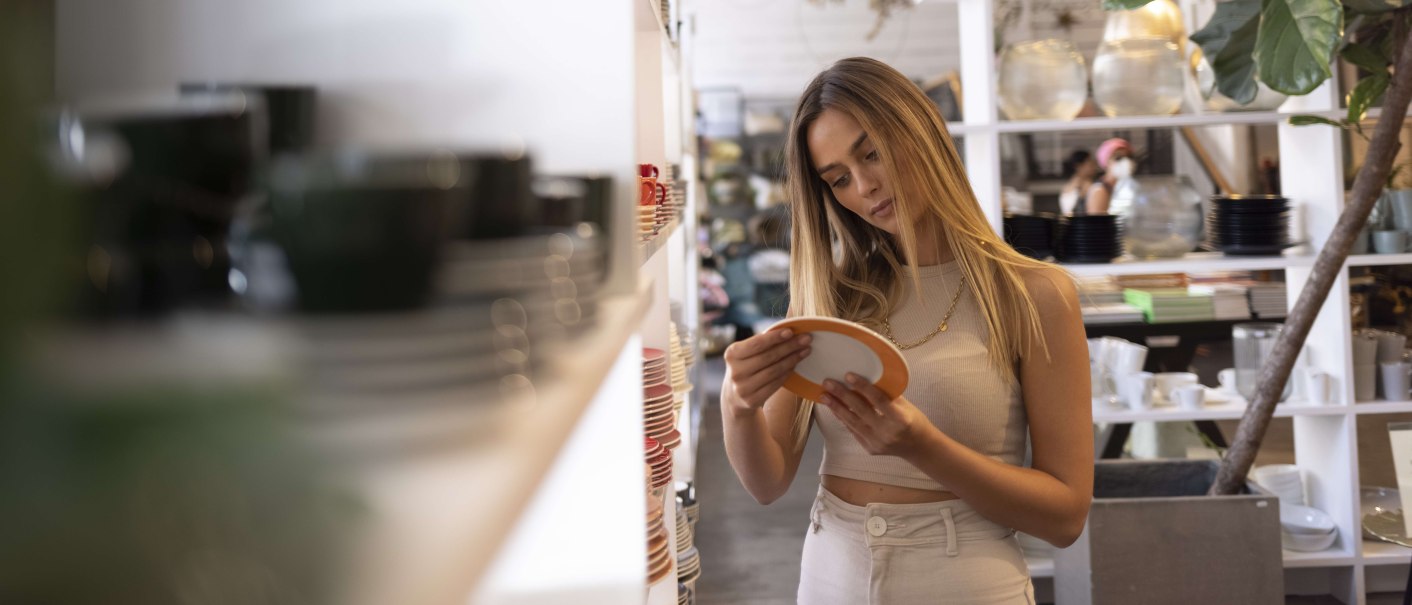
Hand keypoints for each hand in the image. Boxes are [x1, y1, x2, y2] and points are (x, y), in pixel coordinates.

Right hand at [722, 328, 811, 412]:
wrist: (735, 395)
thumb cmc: (746, 365)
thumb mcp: (745, 352)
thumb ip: (762, 341)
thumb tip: (789, 327)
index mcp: (732, 354)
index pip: (756, 343)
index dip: (774, 337)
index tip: (791, 332)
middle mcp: (735, 371)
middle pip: (768, 357)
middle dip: (789, 346)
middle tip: (806, 339)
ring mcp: (743, 387)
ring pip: (774, 371)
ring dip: (792, 359)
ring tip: (805, 351)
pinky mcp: (752, 400)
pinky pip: (775, 384)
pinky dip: (787, 373)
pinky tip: (795, 365)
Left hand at [819, 373, 933, 457]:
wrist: (919, 448)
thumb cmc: (914, 421)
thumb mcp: (906, 405)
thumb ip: (887, 394)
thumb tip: (867, 377)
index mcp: (900, 419)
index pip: (878, 400)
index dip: (862, 387)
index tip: (848, 375)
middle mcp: (887, 432)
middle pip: (860, 411)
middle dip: (842, 395)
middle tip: (828, 383)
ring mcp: (877, 443)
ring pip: (852, 422)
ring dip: (836, 408)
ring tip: (824, 396)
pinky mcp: (870, 449)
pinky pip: (853, 431)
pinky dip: (843, 419)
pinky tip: (834, 408)